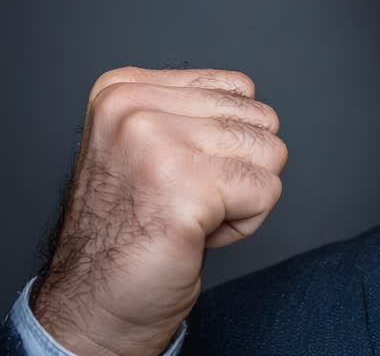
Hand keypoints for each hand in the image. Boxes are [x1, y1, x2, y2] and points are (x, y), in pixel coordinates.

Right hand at [31, 67, 287, 355]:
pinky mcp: (186, 186)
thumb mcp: (147, 145)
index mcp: (122, 89)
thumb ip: (192, 113)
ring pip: (270, 153)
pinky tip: (196, 234)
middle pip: (260, 119)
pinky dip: (245, 223)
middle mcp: (133, 108)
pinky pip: (267, 191)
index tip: (178, 175)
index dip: (226, 141)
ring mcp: (157, 144)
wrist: (97, 302)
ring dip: (243, 196)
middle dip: (240, 168)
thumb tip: (254, 108)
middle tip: (186, 200)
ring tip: (191, 215)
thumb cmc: (131, 230)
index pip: (238, 88)